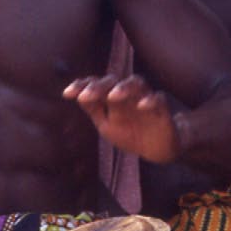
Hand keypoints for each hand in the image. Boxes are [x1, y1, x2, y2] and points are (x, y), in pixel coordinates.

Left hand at [63, 74, 180, 162]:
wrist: (157, 150)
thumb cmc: (129, 133)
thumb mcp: (107, 124)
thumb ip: (93, 109)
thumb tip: (74, 94)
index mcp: (111, 97)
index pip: (95, 84)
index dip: (81, 85)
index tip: (67, 93)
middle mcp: (127, 94)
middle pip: (113, 81)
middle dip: (99, 86)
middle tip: (86, 96)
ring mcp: (145, 99)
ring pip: (136, 83)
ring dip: (124, 87)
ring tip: (113, 96)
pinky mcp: (162, 109)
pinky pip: (159, 99)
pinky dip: (151, 100)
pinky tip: (142, 105)